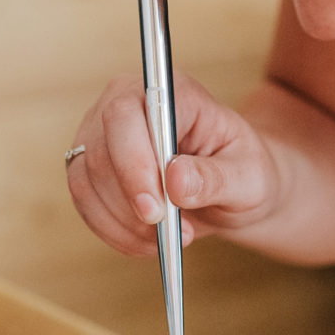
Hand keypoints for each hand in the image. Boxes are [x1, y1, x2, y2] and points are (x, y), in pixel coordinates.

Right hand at [67, 73, 278, 256]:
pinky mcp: (91, 168)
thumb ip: (216, 177)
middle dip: (130, 203)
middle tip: (169, 234)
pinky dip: (115, 233)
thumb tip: (176, 181)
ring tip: (171, 239)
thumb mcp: (248, 177)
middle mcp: (126, 104)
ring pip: (86, 182)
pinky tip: (148, 242)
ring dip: (125, 224)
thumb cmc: (242, 172)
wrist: (232, 189)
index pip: (128, 115)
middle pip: (101, 151)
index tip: (157, 210)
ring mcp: (101, 135)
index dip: (135, 164)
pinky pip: (86, 204)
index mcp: (171, 93)